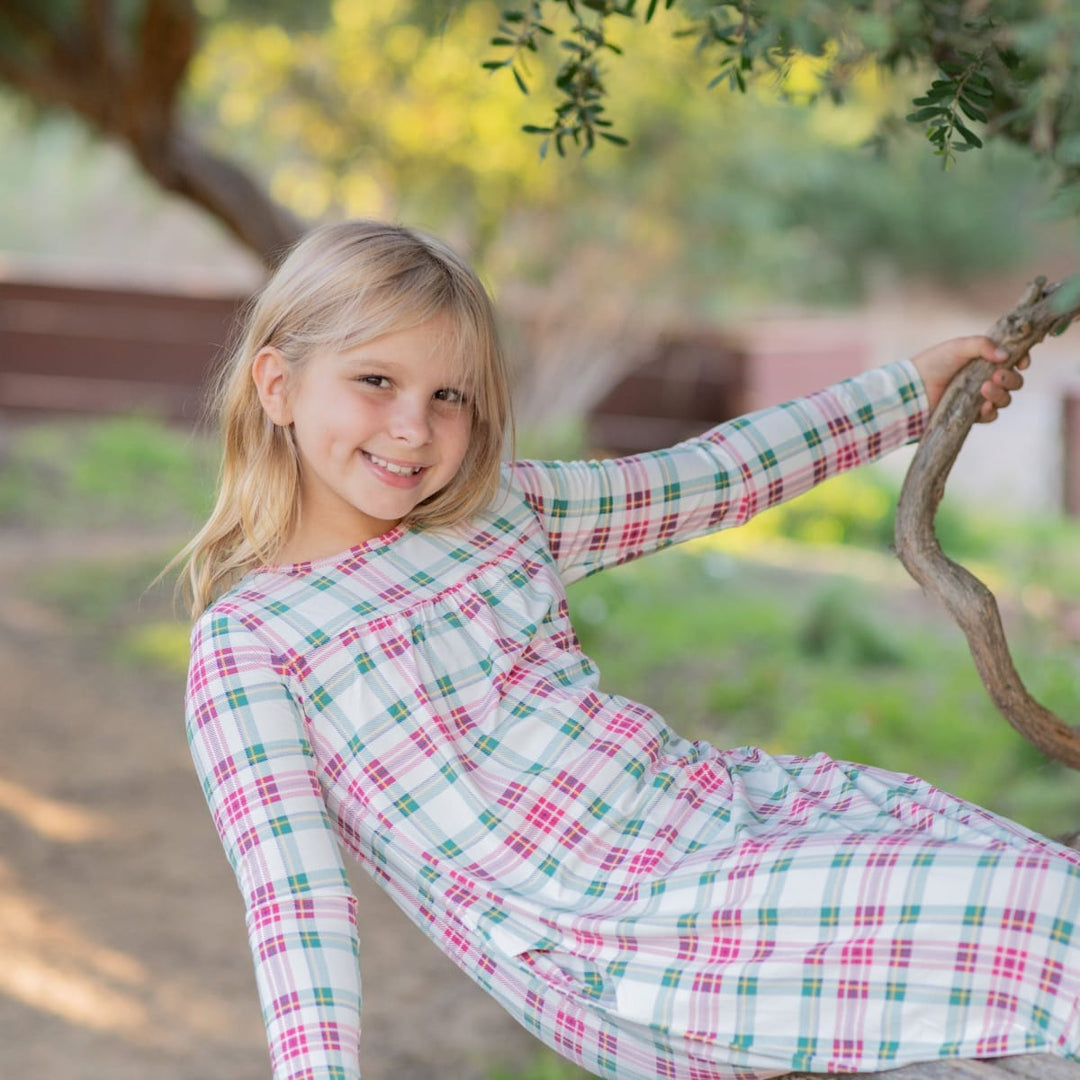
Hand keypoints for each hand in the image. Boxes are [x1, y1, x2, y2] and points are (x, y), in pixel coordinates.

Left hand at [910, 335, 1029, 422]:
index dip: (1023, 361)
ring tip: (984, 388)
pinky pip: (991, 415)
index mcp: (986, 360)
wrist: (913, 388)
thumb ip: (982, 345)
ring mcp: (979, 397)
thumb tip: (1005, 355)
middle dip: (1011, 378)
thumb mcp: (958, 347)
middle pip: (1014, 381)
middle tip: (996, 375)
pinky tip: (982, 406)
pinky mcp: (971, 414)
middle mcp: (986, 378)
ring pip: (1005, 399)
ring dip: (1000, 394)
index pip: (1014, 360)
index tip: (1021, 363)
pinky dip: (990, 411)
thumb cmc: (934, 363)